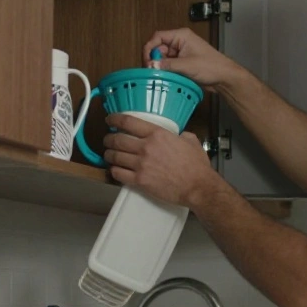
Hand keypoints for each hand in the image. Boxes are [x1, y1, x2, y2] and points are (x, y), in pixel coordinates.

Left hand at [103, 114, 217, 207]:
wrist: (198, 187)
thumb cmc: (196, 167)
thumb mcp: (190, 141)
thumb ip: (180, 135)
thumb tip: (177, 135)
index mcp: (157, 134)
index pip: (128, 122)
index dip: (115, 119)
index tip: (110, 120)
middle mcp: (146, 147)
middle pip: (117, 139)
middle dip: (108, 139)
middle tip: (108, 140)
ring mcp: (141, 165)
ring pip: (114, 156)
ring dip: (108, 155)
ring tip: (109, 155)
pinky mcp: (140, 181)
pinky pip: (118, 173)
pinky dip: (113, 170)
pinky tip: (115, 169)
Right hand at [143, 28, 245, 94]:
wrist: (224, 77)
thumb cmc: (212, 66)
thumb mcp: (187, 65)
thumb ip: (167, 65)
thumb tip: (151, 65)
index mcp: (181, 36)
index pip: (158, 37)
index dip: (150, 48)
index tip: (147, 60)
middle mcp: (180, 42)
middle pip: (158, 48)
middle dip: (154, 59)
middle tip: (151, 71)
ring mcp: (181, 53)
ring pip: (162, 58)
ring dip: (160, 67)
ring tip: (159, 76)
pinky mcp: (182, 63)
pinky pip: (168, 66)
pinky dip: (165, 71)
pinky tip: (165, 78)